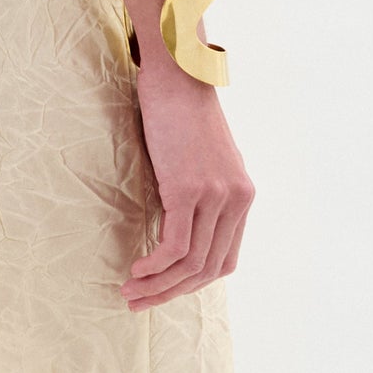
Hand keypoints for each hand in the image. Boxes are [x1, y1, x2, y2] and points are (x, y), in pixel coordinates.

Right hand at [119, 50, 254, 311]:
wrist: (177, 72)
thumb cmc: (180, 108)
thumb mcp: (203, 157)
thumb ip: (203, 191)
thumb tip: (181, 224)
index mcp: (242, 195)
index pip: (225, 259)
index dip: (194, 282)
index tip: (164, 288)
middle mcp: (235, 199)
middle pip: (208, 269)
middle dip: (172, 293)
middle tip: (140, 301)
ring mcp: (215, 195)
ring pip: (190, 264)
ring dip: (158, 286)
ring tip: (130, 290)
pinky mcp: (189, 189)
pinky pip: (175, 246)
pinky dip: (155, 266)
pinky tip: (137, 269)